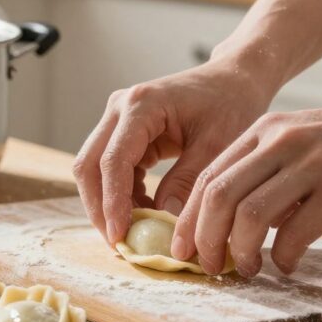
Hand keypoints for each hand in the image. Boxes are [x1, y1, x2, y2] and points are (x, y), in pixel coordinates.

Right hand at [73, 57, 272, 245]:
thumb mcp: (218, 144)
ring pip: (93, 169)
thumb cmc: (230, 104)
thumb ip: (189, 180)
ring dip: (107, 202)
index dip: (112, 201)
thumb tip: (163, 218)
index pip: (112, 160)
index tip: (120, 235)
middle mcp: (120, 109)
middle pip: (89, 164)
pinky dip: (122, 194)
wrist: (233, 80)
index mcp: (141, 105)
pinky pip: (112, 169)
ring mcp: (118, 120)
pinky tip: (144, 212)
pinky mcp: (124, 133)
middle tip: (117, 241)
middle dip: (99, 206)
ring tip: (133, 232)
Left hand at [172, 92, 321, 276]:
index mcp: (264, 132)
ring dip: (241, 251)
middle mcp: (282, 142)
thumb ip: (266, 176)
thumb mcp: (300, 146)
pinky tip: (287, 264)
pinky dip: (284, 255)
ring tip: (248, 269)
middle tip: (210, 266)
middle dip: (205, 239)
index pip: (208, 177)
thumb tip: (234, 225)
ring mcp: (312, 163)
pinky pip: (297, 230)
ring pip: (249, 213)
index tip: (184, 250)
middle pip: (219, 196)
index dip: (189, 219)